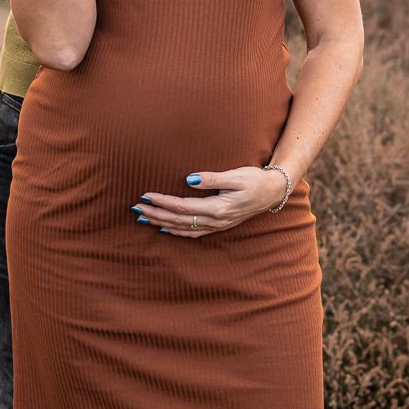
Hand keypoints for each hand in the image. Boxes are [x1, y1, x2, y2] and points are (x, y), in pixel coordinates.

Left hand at [133, 167, 287, 237]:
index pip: (182, 207)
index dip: (163, 202)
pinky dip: (177, 231)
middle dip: (156, 214)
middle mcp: (215, 221)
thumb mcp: (236, 175)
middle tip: (136, 208)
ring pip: (183, 228)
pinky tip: (166, 228)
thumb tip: (190, 179)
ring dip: (162, 223)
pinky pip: (193, 232)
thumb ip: (213, 178)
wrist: (272, 192)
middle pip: (178, 220)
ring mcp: (217, 226)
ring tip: (143, 218)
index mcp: (218, 208)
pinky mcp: (218, 225)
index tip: (146, 195)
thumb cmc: (254, 180)